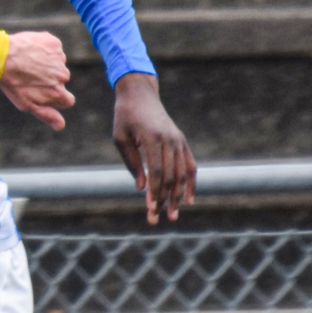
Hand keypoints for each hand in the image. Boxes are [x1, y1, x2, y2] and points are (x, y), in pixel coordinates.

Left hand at [0, 30, 73, 130]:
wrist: (1, 56)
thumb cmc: (12, 83)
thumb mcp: (27, 104)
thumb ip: (46, 115)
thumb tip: (61, 126)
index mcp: (58, 93)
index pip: (67, 100)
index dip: (55, 97)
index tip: (43, 92)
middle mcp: (63, 76)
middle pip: (61, 80)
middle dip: (49, 79)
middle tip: (30, 75)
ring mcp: (60, 58)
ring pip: (57, 63)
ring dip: (47, 63)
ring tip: (27, 63)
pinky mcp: (54, 43)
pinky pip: (53, 48)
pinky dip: (44, 49)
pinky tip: (30, 51)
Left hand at [111, 73, 195, 224]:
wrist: (140, 93)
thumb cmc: (124, 116)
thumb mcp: (120, 138)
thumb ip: (132, 162)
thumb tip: (141, 188)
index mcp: (152, 137)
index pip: (157, 171)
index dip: (155, 192)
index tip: (150, 209)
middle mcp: (169, 139)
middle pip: (171, 176)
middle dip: (164, 200)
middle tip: (156, 219)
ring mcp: (178, 140)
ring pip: (182, 173)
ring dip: (178, 196)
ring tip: (173, 215)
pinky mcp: (182, 141)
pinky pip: (190, 164)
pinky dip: (191, 182)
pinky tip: (188, 199)